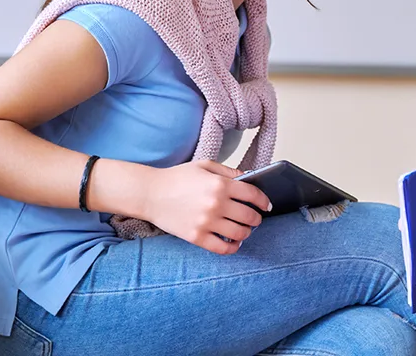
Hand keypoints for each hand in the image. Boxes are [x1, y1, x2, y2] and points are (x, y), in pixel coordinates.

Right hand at [140, 160, 271, 254]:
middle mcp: (216, 204)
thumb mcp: (204, 166)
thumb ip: (229, 172)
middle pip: (249, 217)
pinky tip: (234, 243)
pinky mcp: (196, 237)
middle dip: (257, 219)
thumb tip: (249, 179)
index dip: (264, 201)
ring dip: (247, 233)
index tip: (266, 205)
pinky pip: (222, 248)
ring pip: (239, 233)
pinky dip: (233, 247)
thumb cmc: (176, 178)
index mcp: (220, 185)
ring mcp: (206, 223)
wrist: (149, 193)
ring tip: (244, 230)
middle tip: (256, 219)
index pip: (253, 195)